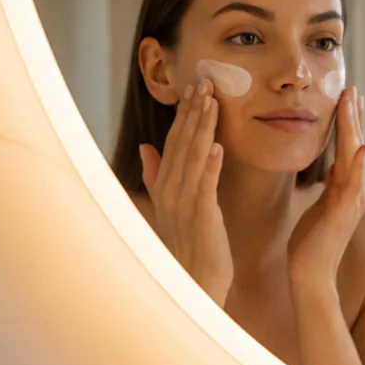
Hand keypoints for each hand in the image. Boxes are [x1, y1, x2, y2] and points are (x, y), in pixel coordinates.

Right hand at [139, 78, 233, 305]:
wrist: (196, 282)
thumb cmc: (189, 247)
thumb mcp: (171, 207)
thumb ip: (157, 176)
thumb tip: (146, 148)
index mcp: (166, 186)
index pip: (174, 142)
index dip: (183, 115)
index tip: (193, 89)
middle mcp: (171, 190)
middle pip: (181, 143)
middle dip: (193, 112)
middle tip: (204, 82)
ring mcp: (184, 203)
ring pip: (192, 157)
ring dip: (201, 128)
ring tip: (211, 102)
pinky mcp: (201, 216)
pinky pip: (205, 185)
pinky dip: (209, 165)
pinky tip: (217, 145)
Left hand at [287, 86, 364, 293]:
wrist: (310, 277)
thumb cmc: (310, 248)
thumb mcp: (318, 209)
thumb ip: (327, 190)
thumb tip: (330, 170)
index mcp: (345, 191)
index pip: (347, 150)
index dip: (348, 124)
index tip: (346, 98)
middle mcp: (353, 193)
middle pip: (354, 147)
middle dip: (353, 118)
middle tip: (351, 89)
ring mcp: (351, 202)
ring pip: (354, 157)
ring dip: (354, 129)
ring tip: (353, 102)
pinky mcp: (343, 212)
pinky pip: (353, 183)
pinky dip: (358, 163)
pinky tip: (361, 145)